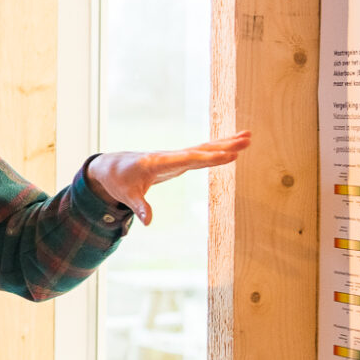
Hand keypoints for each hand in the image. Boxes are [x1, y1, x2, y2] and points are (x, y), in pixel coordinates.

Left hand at [85, 131, 251, 224]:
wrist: (111, 166)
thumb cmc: (118, 180)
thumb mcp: (126, 195)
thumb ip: (139, 206)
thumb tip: (147, 222)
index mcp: (158, 162)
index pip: (187, 159)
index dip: (208, 157)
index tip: (227, 154)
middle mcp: (170, 156)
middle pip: (201, 150)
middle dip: (224, 145)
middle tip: (246, 140)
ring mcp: (176, 156)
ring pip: (204, 148)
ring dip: (225, 143)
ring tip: (248, 137)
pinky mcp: (179, 160)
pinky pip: (201, 153)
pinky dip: (217, 149)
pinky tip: (231, 147)